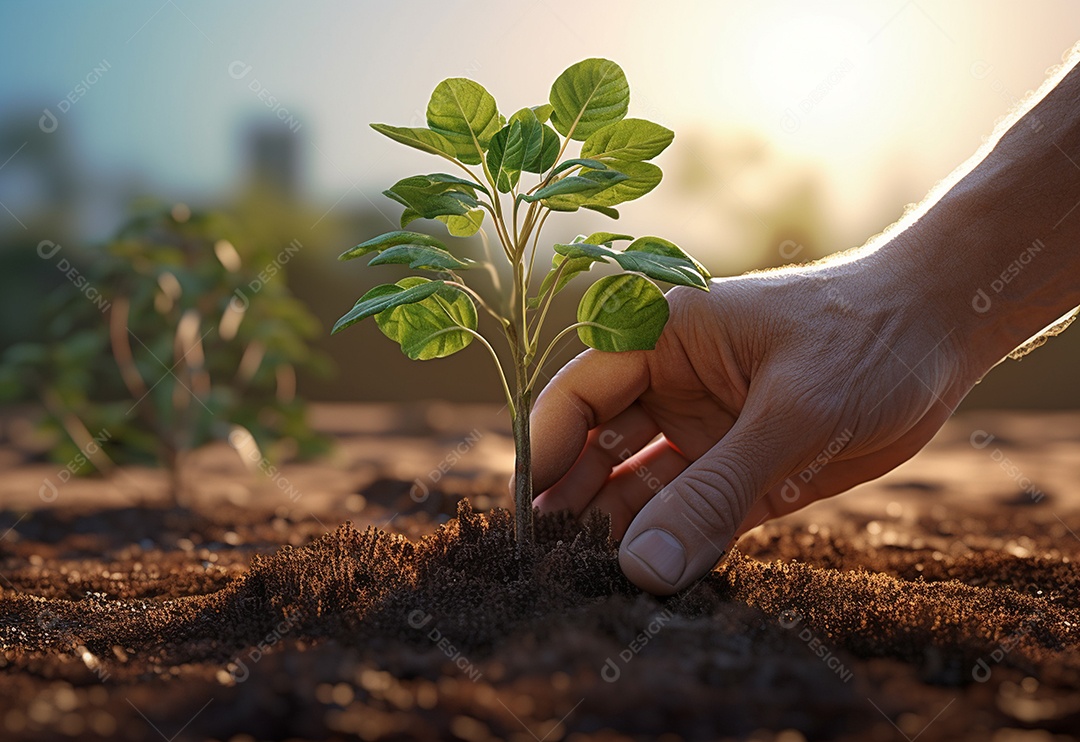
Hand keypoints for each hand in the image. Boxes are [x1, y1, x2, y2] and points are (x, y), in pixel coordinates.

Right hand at [531, 248, 978, 594]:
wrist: (940, 334)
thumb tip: (640, 570)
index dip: (546, 454)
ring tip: (594, 586)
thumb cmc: (865, 339)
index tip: (526, 521)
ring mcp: (704, 430)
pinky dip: (673, 548)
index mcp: (661, 338)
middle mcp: (669, 385)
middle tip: (554, 569)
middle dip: (574, 505)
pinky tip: (650, 583)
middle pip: (598, 450)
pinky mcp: (741, 472)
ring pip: (640, 491)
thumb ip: (715, 492)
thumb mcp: (794, 413)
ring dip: (621, 535)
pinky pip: (692, 516)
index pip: (577, 397)